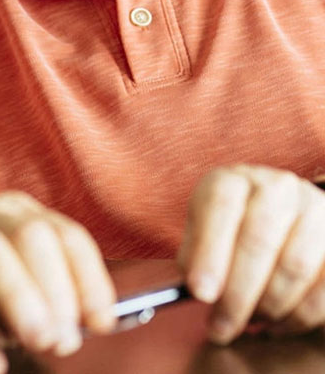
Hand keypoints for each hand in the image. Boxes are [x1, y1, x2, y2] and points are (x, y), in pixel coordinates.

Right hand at [0, 191, 115, 373]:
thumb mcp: (1, 288)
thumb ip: (37, 297)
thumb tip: (79, 327)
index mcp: (10, 213)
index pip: (63, 233)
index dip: (89, 278)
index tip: (102, 322)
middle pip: (29, 234)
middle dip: (56, 289)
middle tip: (62, 341)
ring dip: (19, 296)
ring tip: (38, 341)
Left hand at [178, 165, 324, 343]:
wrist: (277, 215)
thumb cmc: (230, 228)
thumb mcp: (202, 230)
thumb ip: (194, 256)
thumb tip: (198, 291)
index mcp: (235, 180)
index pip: (221, 205)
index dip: (209, 251)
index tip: (201, 293)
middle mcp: (277, 187)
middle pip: (259, 239)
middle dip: (238, 294)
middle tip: (221, 326)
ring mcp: (313, 210)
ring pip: (295, 266)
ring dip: (270, 306)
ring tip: (250, 322)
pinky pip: (324, 287)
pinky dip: (299, 315)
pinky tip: (277, 324)